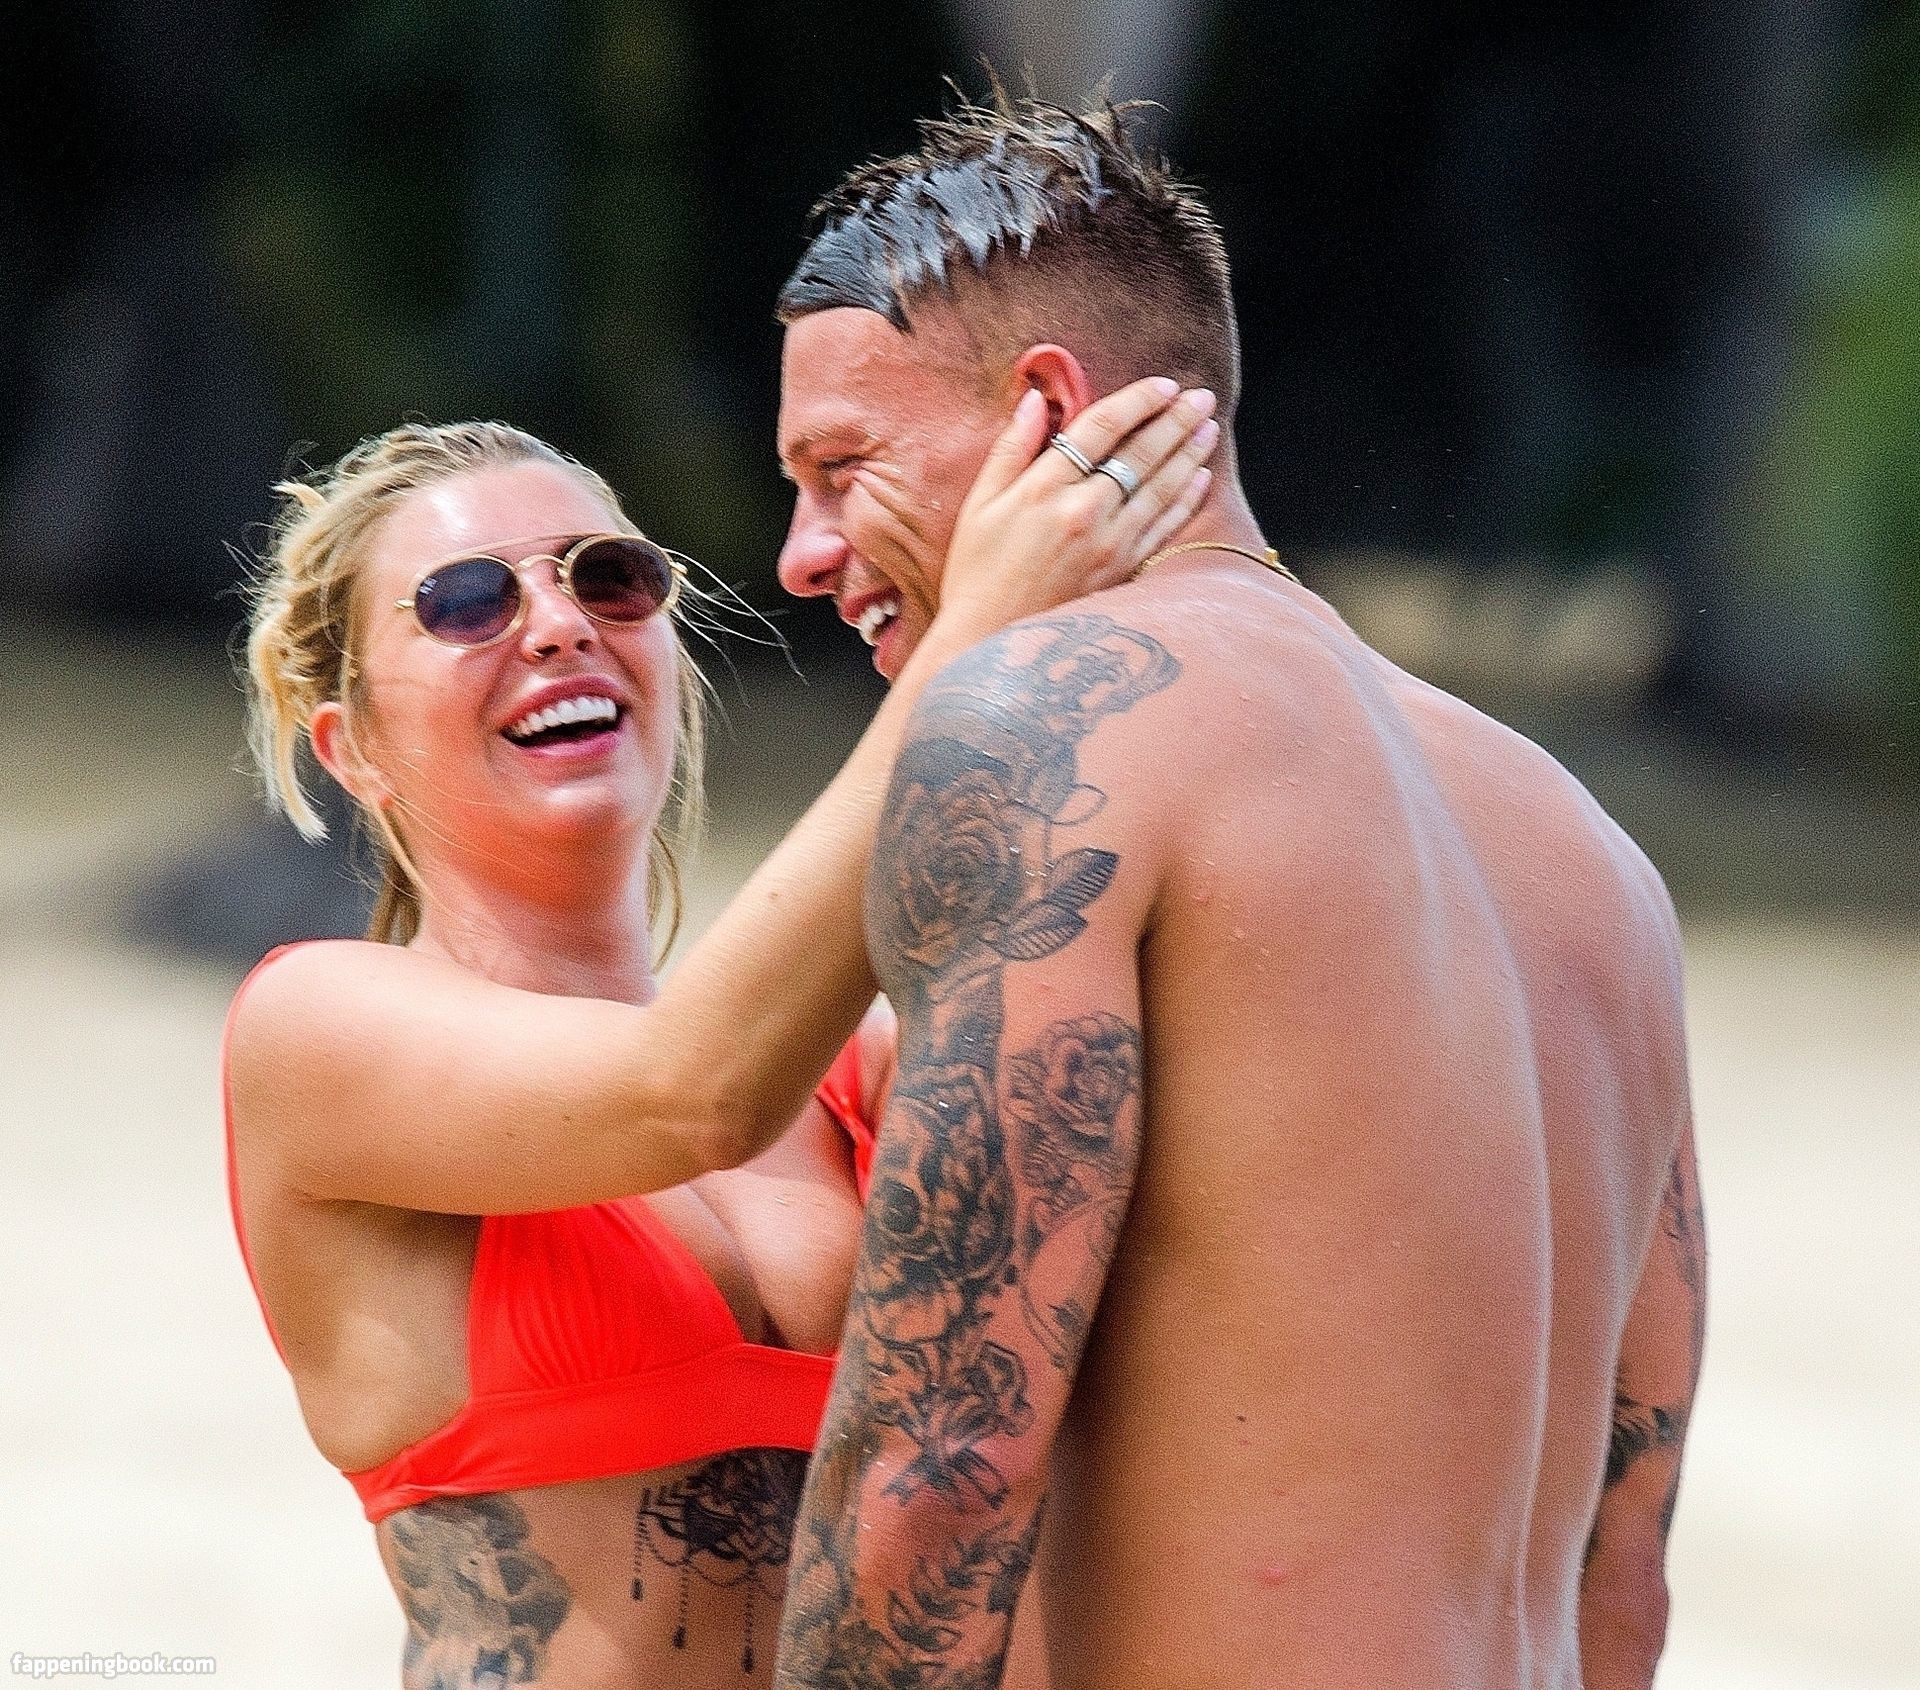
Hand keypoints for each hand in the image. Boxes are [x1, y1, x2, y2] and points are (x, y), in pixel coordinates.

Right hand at [937, 378, 1219, 632]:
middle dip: (1176, 420)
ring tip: (1209, 427)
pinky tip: (1200, 478)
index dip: (1138, 400)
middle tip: (1202, 397)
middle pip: (1140, 453)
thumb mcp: (978, 506)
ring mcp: (1108, 545)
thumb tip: (1036, 398)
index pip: (1102, 427)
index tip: (1164, 384)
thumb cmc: (976, 574)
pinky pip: (1162, 528)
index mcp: (1044, 487)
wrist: (988, 646)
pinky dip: (1185, 500)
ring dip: (1189, 454)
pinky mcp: (1121, 573)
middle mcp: (1083, 511)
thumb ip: (1011, 448)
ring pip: (1160, 487)